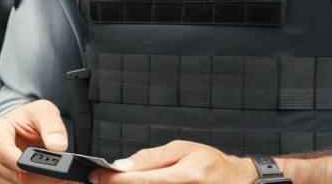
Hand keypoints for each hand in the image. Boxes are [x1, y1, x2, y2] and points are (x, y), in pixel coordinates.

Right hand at [0, 99, 70, 183]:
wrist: (23, 125)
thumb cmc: (29, 117)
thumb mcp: (43, 111)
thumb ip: (52, 125)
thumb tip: (58, 145)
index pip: (4, 153)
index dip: (25, 163)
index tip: (48, 168)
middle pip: (13, 173)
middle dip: (40, 176)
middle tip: (63, 176)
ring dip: (39, 183)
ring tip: (60, 177)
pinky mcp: (0, 180)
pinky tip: (49, 180)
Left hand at [88, 140, 257, 183]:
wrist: (235, 180)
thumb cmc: (211, 163)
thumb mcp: (183, 149)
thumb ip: (153, 158)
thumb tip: (125, 165)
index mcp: (185, 175)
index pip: (140, 180)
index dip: (114, 180)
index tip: (96, 176)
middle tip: (101, 180)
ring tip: (119, 182)